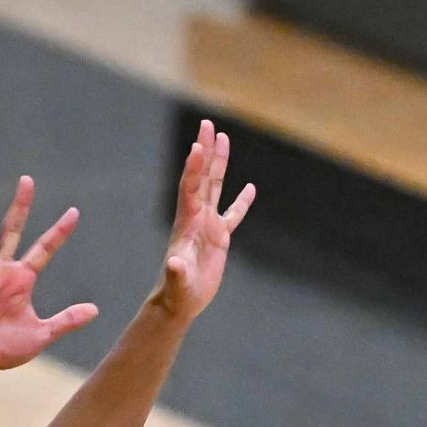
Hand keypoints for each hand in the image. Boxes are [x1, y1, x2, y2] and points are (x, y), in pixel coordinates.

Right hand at [0, 178, 99, 373]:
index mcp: (22, 279)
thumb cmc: (4, 347)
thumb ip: (66, 320)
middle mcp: (1, 270)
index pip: (44, 248)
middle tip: (28, 180)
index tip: (75, 212)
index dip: (59, 231)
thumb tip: (95, 310)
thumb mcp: (42, 334)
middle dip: (21, 207)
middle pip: (13, 230)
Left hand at [150, 120, 256, 323]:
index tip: (198, 145)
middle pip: (201, 177)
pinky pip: (233, 214)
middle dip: (205, 150)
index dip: (193, 168)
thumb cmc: (178, 293)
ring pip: (215, 187)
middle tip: (208, 124)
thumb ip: (177, 272)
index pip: (190, 188)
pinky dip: (242, 201)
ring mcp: (208, 225)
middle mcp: (196, 217)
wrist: (179, 302)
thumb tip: (175, 263)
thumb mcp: (178, 283)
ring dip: (219, 163)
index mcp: (187, 223)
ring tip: (223, 138)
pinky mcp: (219, 238)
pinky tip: (251, 188)